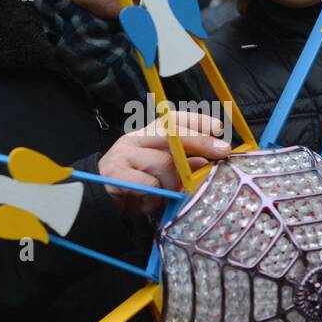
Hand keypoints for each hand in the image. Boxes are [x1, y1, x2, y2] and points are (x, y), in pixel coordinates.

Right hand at [98, 110, 230, 216]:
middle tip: (223, 151)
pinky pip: (148, 182)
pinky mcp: (116, 174)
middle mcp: (135, 139)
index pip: (173, 119)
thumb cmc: (134, 188)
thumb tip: (207, 162)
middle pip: (172, 134)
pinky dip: (157, 193)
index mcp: (147, 135)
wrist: (98, 202)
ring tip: (172, 191)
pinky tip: (152, 198)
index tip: (218, 127)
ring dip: (175, 180)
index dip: (197, 121)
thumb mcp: (163, 177)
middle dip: (201, 142)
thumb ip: (182, 167)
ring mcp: (124, 155)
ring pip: (163, 161)